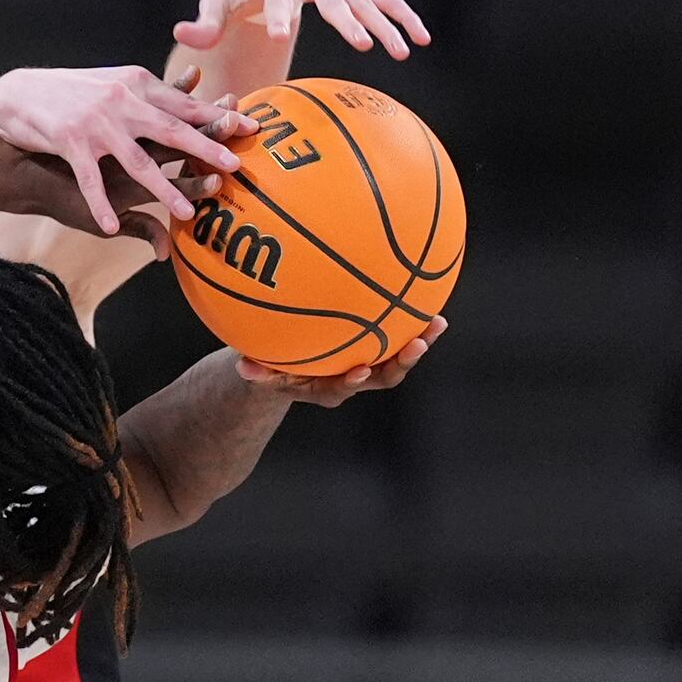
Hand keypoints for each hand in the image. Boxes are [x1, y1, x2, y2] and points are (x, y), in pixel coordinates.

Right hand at [0, 65, 257, 233]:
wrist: (14, 94)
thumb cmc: (66, 94)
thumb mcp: (112, 87)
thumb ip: (149, 97)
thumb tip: (186, 89)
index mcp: (134, 87)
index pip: (183, 104)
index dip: (216, 115)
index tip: (249, 123)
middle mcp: (121, 102)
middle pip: (171, 129)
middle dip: (205, 148)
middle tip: (235, 165)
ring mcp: (96, 123)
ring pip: (138, 161)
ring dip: (164, 189)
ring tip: (188, 213)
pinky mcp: (69, 141)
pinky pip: (90, 180)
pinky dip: (100, 205)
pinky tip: (109, 227)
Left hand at [174, 0, 430, 58]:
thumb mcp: (217, 1)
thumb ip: (204, 23)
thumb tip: (180, 33)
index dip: (279, 15)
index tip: (281, 36)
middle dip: (347, 20)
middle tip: (363, 46)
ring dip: (385, 22)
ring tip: (403, 52)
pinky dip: (402, 12)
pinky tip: (422, 37)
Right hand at [234, 316, 447, 405]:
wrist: (288, 372)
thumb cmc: (272, 367)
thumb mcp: (260, 371)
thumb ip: (255, 370)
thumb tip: (243, 366)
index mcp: (325, 387)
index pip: (341, 387)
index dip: (352, 380)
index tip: (362, 368)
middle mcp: (351, 378)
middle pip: (383, 377)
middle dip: (402, 363)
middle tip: (418, 345)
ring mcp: (367, 364)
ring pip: (397, 358)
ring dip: (420, 341)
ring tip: (438, 321)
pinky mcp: (376, 350)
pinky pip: (397, 334)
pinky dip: (412, 320)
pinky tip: (426, 294)